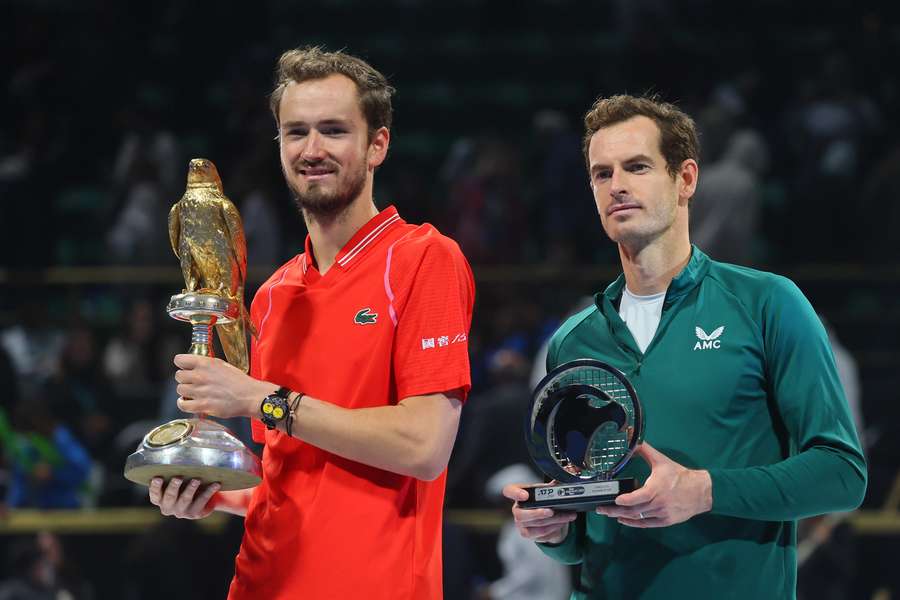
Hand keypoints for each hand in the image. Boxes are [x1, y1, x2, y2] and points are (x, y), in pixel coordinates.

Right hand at [148, 477, 220, 518]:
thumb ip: (172, 472)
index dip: (155, 487)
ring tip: (196, 480)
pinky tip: (215, 484)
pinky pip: (202, 501)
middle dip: (173, 487)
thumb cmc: (183, 485)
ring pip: (185, 499)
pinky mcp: (194, 513)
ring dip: (190, 489)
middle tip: (178, 478)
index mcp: (160, 499)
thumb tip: (177, 450)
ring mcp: (181, 511)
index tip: (158, 477)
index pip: (155, 495)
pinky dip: (209, 491)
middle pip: (170, 497)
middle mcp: (168, 507)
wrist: (199, 502)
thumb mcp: (175, 480)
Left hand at [174, 354, 270, 418]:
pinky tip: (189, 402)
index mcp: (206, 363)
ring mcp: (200, 391)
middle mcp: (200, 376)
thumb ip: (207, 365)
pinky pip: (182, 404)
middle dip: (184, 379)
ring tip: (193, 393)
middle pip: (178, 376)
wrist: (250, 396)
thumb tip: (195, 366)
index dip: (182, 364)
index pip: (179, 360)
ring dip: (185, 392)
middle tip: (191, 382)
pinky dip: (183, 404)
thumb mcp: (223, 365)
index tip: (185, 368)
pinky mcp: (202, 405)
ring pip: (179, 389)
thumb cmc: (240, 381)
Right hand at [502, 482, 576, 543]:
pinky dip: (554, 527)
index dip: (515, 493)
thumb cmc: (543, 501)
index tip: (525, 495)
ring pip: (536, 524)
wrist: (546, 518)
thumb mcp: (546, 491)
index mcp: (519, 493)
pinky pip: (541, 533)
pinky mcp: (527, 534)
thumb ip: (551, 486)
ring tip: (567, 516)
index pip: (509, 491)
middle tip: (551, 511)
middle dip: (537, 513)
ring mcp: (520, 523)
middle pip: (520, 514)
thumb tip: (561, 482)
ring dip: (554, 520)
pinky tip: (562, 522)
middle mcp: (517, 509)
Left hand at [595, 442, 711, 527]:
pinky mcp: (666, 521)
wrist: (701, 491)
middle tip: (600, 509)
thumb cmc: (679, 475)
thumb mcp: (661, 460)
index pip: (638, 497)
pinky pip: (646, 524)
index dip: (625, 500)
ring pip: (639, 518)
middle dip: (615, 511)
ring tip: (608, 514)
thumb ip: (644, 450)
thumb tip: (631, 437)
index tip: (614, 499)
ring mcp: (662, 514)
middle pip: (634, 510)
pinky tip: (623, 520)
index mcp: (657, 489)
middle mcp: (658, 504)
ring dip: (622, 517)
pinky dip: (634, 523)